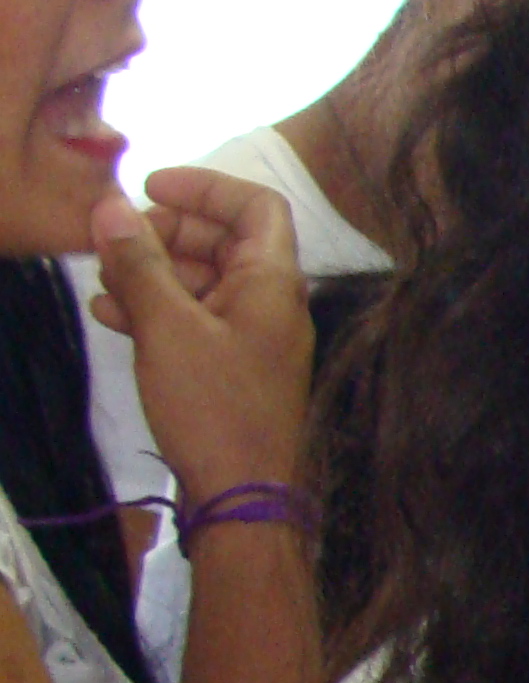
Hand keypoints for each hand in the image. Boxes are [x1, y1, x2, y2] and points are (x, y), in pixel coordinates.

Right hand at [88, 167, 313, 508]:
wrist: (243, 496)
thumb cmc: (213, 405)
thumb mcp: (166, 327)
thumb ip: (138, 263)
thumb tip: (111, 207)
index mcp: (273, 282)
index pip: (256, 206)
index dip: (206, 187)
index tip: (150, 186)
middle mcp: (273, 304)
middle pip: (224, 241)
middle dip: (166, 231)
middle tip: (112, 237)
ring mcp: (256, 338)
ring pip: (203, 282)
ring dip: (152, 271)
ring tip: (100, 276)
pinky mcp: (235, 369)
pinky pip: (196, 321)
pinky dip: (157, 310)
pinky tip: (109, 313)